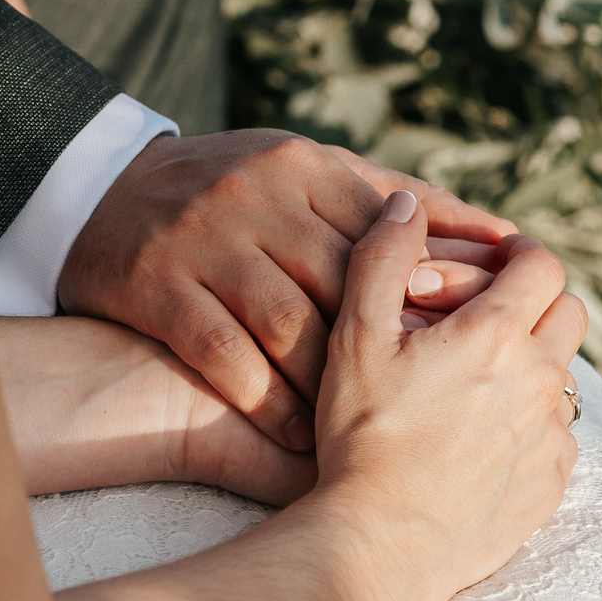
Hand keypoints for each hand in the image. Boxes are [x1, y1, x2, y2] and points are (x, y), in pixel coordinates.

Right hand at [56, 129, 510, 449]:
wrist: (100, 194)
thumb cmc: (234, 195)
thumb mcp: (308, 174)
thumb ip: (398, 202)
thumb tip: (501, 237)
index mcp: (305, 165)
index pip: (386, 235)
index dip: (422, 298)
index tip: (451, 350)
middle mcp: (258, 195)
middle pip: (342, 285)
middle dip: (384, 352)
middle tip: (419, 409)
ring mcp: (204, 239)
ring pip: (286, 324)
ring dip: (326, 387)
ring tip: (358, 432)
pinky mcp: (156, 283)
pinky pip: (223, 354)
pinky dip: (265, 401)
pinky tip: (294, 435)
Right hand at [311, 190, 586, 600]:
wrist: (378, 543)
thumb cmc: (361, 436)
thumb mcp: (354, 336)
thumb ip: (381, 257)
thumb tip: (407, 203)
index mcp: (497, 334)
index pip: (543, 263)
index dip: (520, 253)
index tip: (495, 261)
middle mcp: (541, 381)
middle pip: (571, 313)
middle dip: (536, 302)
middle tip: (485, 317)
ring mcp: (552, 437)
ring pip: (566, 377)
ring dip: (533, 366)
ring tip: (476, 384)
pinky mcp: (550, 485)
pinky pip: (559, 438)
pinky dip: (531, 426)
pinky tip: (480, 441)